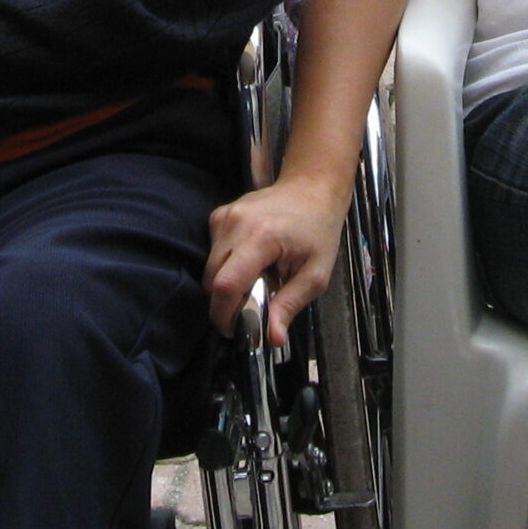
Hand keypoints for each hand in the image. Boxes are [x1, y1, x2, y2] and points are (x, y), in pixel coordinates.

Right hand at [205, 173, 347, 345]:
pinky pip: (212, 252)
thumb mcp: (315, 274)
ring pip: (209, 268)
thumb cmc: (318, 231)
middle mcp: (235, 224)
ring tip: (255, 281)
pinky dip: (225, 266)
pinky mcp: (218, 215)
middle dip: (226, 303)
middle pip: (211, 279)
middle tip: (252, 307)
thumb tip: (272, 340)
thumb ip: (290, 305)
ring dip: (226, 284)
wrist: (311, 188)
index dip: (224, 314)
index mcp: (261, 237)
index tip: (237, 331)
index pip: (226, 284)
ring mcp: (223, 217)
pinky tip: (249, 262)